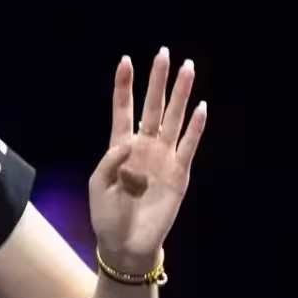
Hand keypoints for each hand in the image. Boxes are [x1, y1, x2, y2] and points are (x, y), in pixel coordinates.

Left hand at [89, 48, 206, 271]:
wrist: (126, 244)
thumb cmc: (107, 215)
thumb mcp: (97, 185)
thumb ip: (109, 160)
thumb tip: (129, 144)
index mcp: (120, 146)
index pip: (123, 109)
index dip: (125, 86)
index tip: (126, 60)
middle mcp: (144, 146)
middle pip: (153, 106)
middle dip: (158, 80)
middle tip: (164, 54)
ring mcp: (164, 158)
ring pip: (174, 120)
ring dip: (181, 95)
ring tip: (188, 68)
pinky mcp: (179, 174)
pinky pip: (188, 147)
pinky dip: (195, 128)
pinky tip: (201, 108)